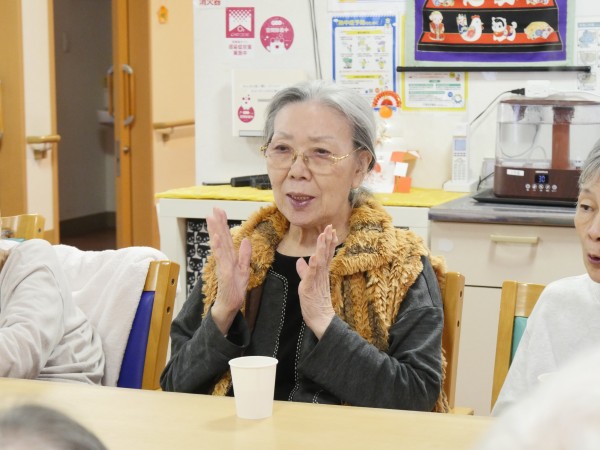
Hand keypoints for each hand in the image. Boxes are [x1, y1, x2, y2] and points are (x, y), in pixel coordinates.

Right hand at [206, 207, 251, 334]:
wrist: (229, 307)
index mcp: (229, 258)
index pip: (226, 238)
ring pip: (219, 246)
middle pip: (221, 239)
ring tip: (212, 219)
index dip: (223, 224)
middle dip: (217, 223)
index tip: (219, 210)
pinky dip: (218, 249)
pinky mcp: (224, 275)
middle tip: (213, 209)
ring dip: (215, 232)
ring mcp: (223, 266)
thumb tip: (245, 240)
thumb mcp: (244, 270)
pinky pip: (222, 260)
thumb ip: (244, 255)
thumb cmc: (234, 290)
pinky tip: (215, 239)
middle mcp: (224, 260)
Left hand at [296, 225, 337, 338]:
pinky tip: (313, 256)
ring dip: (322, 248)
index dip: (328, 242)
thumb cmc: (315, 302)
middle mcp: (322, 274)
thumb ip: (304, 271)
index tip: (331, 230)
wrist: (320, 318)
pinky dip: (313, 265)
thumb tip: (300, 260)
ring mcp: (317, 280)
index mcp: (322, 272)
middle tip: (330, 227)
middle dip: (327, 240)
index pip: (326, 254)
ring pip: (320, 261)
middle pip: (326, 254)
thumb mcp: (307, 283)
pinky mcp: (310, 287)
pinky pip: (312, 274)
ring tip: (323, 236)